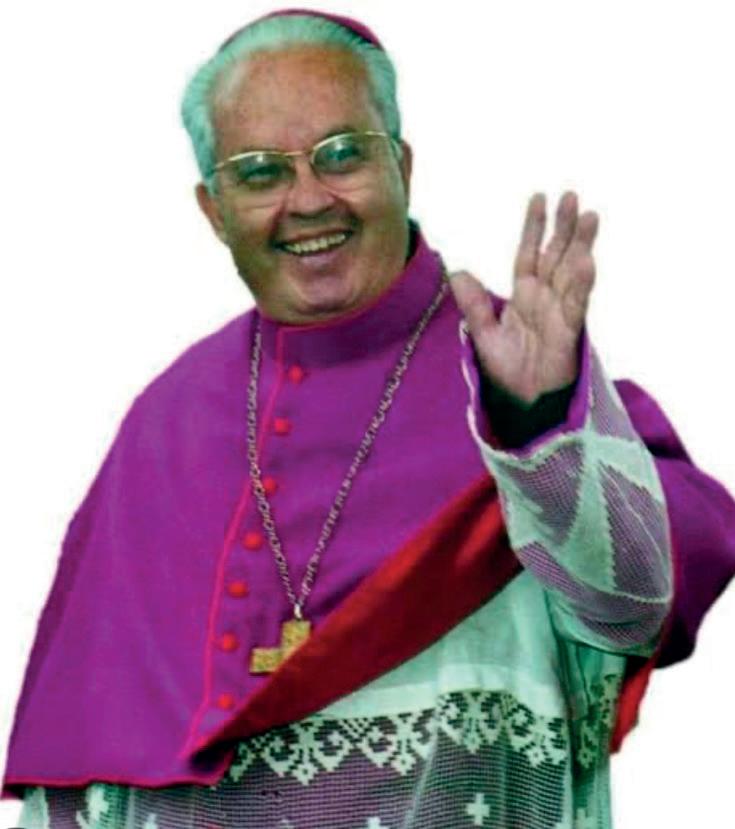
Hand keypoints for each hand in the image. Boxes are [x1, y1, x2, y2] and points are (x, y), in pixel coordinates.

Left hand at [449, 191, 598, 403]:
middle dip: (563, 227)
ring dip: (580, 246)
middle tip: (571, 196)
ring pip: (572, 273)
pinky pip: (576, 305)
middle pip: (555, 255)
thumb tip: (458, 271)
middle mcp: (545, 298)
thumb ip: (474, 304)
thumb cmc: (508, 369)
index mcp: (524, 295)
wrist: (522, 402)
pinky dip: (582, 284)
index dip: (534, 227)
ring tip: (589, 217)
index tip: (539, 198)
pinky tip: (587, 261)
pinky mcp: (569, 333)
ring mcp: (559, 313)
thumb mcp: (484, 334)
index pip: (530, 253)